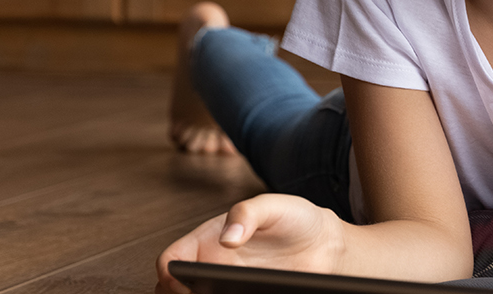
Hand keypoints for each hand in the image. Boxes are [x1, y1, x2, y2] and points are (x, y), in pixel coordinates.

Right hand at [154, 193, 346, 293]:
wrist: (324, 243)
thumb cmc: (294, 218)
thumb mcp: (273, 206)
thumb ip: (248, 212)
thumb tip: (227, 237)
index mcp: (208, 239)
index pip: (171, 259)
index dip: (168, 273)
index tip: (182, 283)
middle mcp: (212, 266)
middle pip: (173, 289)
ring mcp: (226, 286)